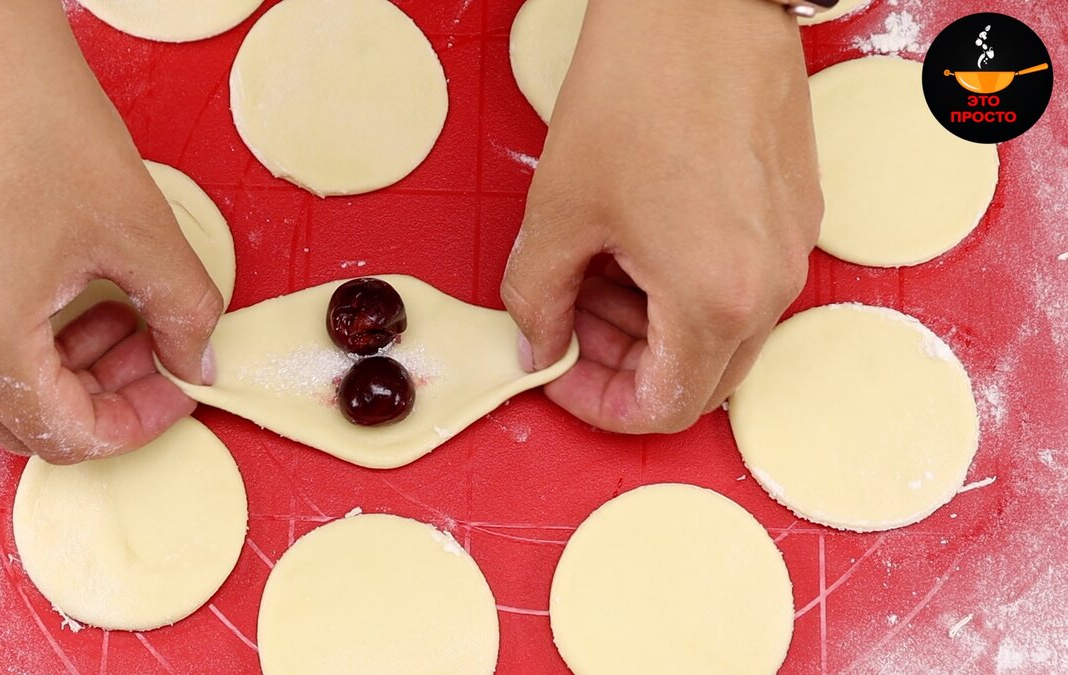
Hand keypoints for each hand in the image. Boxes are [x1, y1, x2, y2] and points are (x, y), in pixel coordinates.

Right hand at [0, 2, 222, 462]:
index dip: (138, 422)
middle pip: (26, 421)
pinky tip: (73, 288)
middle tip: (158, 350)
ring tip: (125, 311)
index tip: (177, 388)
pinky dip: (29, 334)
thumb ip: (183, 311)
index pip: (66, 436)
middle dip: (106, 395)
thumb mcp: (138, 223)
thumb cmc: (27, 107)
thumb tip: (197, 359)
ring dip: (70, 365)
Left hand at [503, 0, 821, 433]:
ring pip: (719, 333)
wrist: (704, 1)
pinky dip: (686, 285)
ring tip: (595, 265)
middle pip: (696, 379)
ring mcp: (792, 249)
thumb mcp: (561, 209)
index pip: (663, 409)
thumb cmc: (639, 88)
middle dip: (623, 363)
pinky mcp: (797, 214)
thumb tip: (538, 347)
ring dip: (650, 323)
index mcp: (716, 299)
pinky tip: (638, 236)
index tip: (560, 374)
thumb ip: (538, 299)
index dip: (599, 405)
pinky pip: (742, 284)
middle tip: (568, 317)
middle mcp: (771, 287)